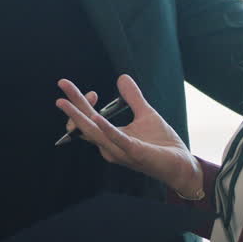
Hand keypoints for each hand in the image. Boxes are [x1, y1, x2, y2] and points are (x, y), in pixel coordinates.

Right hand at [56, 74, 202, 198]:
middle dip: (71, 104)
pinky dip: (106, 129)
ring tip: (65, 102)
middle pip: (85, 124)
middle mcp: (110, 146)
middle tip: (62, 83)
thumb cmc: (162, 144)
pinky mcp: (135, 153)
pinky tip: (97, 117)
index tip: (91, 91)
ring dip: (78, 116)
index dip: (83, 103)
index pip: (88, 120)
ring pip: (93, 133)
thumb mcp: (146, 114)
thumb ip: (133, 97)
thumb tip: (121, 77)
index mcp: (110, 137)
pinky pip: (118, 140)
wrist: (181, 164)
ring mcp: (121, 151)